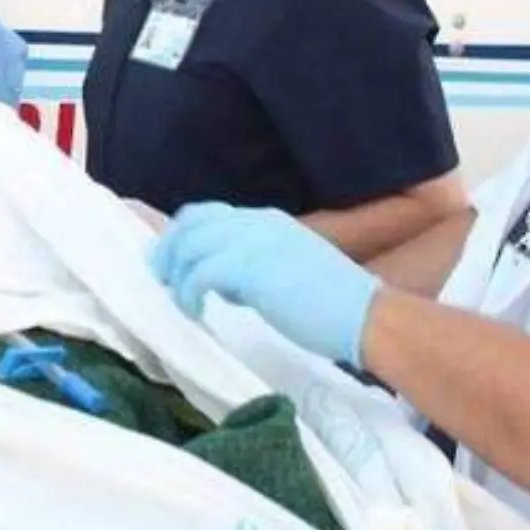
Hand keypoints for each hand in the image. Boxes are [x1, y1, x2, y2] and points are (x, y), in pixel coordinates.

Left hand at [148, 203, 381, 366]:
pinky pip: (200, 275)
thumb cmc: (334, 305)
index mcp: (269, 221)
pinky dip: (189, 294)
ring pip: (190, 247)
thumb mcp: (289, 271)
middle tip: (161, 278)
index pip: (209, 214)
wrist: (368, 316)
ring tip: (181, 300)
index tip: (171, 261)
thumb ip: (256, 268)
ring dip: (177, 275)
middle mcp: (258, 222)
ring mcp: (254, 242)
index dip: (183, 235)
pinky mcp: (250, 268)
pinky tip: (195, 311)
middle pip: (192, 223)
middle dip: (170, 250)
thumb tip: (226, 284)